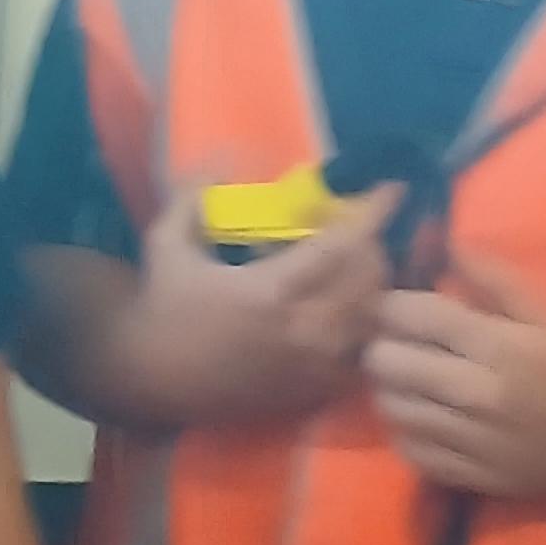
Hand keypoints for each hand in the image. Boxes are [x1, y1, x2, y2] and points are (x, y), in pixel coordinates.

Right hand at [125, 181, 393, 428]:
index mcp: (270, 291)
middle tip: (356, 229)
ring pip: (373, 317)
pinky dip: (366, 327)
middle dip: (372, 246)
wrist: (152, 379)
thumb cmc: (162, 308)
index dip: (373, 213)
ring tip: (355, 265)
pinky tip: (349, 310)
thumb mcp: (167, 243)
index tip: (393, 188)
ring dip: (373, 285)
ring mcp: (313, 365)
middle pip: (370, 279)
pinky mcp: (314, 390)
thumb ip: (195, 196)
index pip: (341, 245)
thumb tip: (225, 155)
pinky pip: (363, 355)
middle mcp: (302, 330)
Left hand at [362, 274, 545, 501]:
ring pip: (392, 407)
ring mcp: (473, 442)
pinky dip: (407, 430)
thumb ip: (492, 277)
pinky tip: (424, 415)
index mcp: (500, 346)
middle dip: (384, 345)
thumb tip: (443, 243)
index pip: (414, 316)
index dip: (392, 305)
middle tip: (396, 342)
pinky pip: (410, 451)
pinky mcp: (472, 478)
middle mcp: (480, 395)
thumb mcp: (544, 312)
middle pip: (388, 363)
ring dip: (391, 387)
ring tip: (407, 378)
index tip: (396, 306)